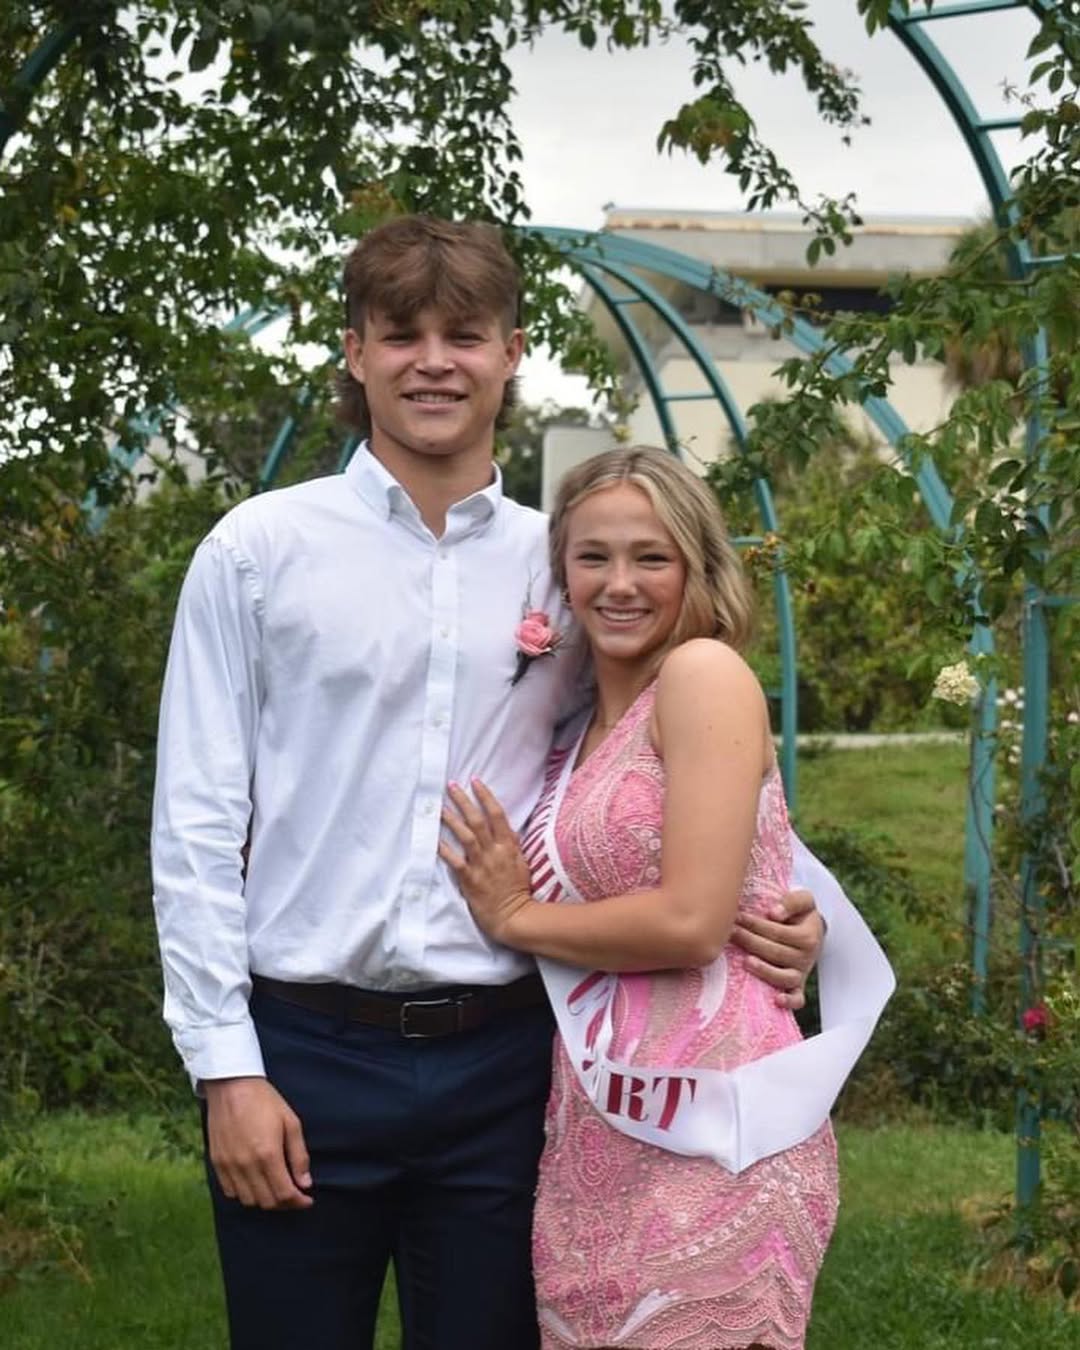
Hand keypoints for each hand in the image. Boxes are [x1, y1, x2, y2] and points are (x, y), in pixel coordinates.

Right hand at [204, 1077, 313, 1210]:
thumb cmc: (265, 1100)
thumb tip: (305, 1183)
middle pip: (267, 1202)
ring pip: (248, 1201)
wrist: (232, 1085)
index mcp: (268, 1154)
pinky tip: (255, 1183)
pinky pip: (230, 1191)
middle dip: (284, 1203)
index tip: (307, 1200)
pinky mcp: (217, 1163)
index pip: (284, 1194)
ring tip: (275, 1188)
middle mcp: (246, 1165)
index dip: (298, 1202)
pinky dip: (244, 1194)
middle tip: (294, 1194)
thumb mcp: (290, 1122)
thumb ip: (299, 1155)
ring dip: (264, 1200)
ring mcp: (229, 1166)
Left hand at [439, 779, 533, 945]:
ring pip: (466, 836)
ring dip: (452, 820)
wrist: (514, 916)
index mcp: (509, 846)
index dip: (485, 796)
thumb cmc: (518, 890)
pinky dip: (444, 849)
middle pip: (478, 820)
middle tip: (451, 786)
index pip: (497, 814)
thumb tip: (506, 829)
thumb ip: (512, 845)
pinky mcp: (470, 879)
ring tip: (439, 807)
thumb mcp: (521, 863)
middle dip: (464, 801)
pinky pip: (455, 861)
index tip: (475, 781)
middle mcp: (495, 851)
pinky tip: (434, 839)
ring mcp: (482, 865)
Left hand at [730, 887, 823, 1010]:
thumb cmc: (801, 914)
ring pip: (784, 977)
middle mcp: (806, 957)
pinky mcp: (798, 987)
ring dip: (764, 971)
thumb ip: (792, 901)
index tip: (738, 917)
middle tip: (731, 933)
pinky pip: (797, 999)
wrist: (811, 931)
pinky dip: (790, 1002)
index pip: (778, 931)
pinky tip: (776, 999)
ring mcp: (801, 974)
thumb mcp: (803, 900)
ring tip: (746, 961)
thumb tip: (774, 914)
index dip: (756, 924)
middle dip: (751, 942)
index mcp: (808, 936)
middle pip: (776, 952)